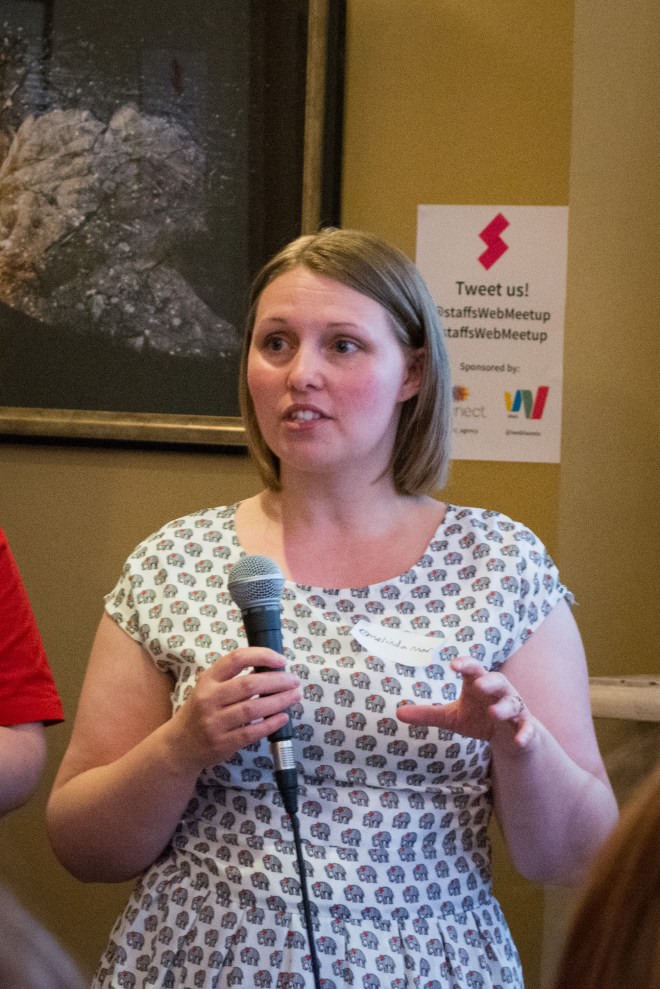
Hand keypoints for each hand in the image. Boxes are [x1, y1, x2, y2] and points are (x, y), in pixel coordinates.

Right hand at [169, 648, 300, 772]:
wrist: (179, 745)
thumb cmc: (201, 711)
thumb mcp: (209, 688)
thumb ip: (232, 678)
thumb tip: (271, 668)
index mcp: (208, 680)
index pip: (236, 659)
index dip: (261, 656)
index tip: (281, 660)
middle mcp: (209, 699)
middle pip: (249, 685)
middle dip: (277, 681)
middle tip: (294, 680)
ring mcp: (215, 722)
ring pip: (253, 709)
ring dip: (278, 701)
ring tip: (294, 696)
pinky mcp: (222, 743)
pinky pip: (252, 733)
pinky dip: (270, 724)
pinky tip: (283, 717)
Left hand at [396, 656, 536, 750]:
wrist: (508, 737)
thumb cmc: (479, 719)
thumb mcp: (452, 718)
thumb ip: (428, 714)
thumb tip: (397, 713)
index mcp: (480, 685)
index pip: (474, 669)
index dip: (466, 665)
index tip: (453, 665)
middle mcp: (499, 693)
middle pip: (497, 681)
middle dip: (489, 681)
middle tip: (478, 683)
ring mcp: (514, 708)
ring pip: (513, 703)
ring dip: (504, 707)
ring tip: (493, 711)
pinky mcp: (525, 726)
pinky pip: (527, 728)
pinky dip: (524, 733)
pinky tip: (519, 740)